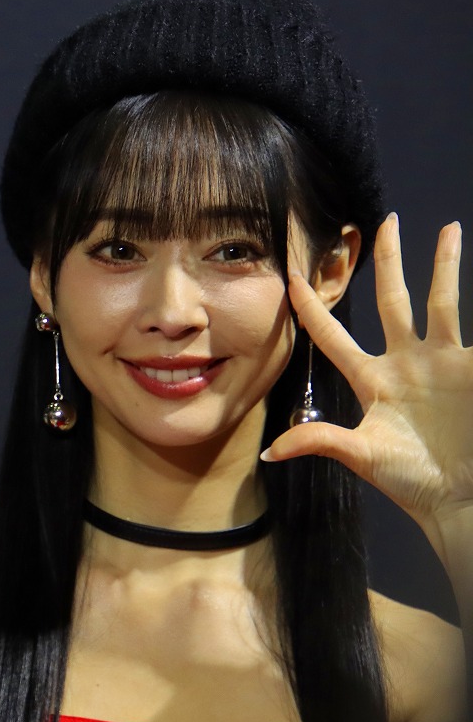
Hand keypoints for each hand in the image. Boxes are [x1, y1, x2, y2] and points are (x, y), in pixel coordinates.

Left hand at [263, 216, 470, 565]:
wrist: (461, 499)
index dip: (312, 308)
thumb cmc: (411, 481)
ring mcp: (444, 362)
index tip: (293, 277)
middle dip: (387, 262)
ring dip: (444, 265)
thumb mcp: (362, 456)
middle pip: (392, 300)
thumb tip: (268, 452)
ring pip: (442, 301)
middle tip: (382, 223)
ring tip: (446, 228)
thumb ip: (319, 442)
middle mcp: (406, 363)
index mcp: (371, 380)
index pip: (332, 335)